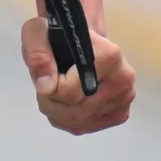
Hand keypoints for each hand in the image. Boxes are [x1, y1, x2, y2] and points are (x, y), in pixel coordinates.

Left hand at [22, 16, 134, 134]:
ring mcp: (124, 98)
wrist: (79, 40)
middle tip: (46, 84)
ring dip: (58, 113)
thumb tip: (46, 85)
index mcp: (108, 55)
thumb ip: (37, 55)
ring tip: (56, 91)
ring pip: (79, 122)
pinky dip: (70, 120)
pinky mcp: (120, 112)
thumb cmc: (59, 34)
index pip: (69, 92)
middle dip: (51, 103)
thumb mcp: (37, 32)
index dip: (49, 86)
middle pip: (75, 112)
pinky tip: (67, 102)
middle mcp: (123, 79)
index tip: (48, 70)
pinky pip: (85, 127)